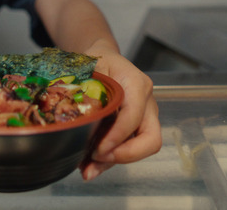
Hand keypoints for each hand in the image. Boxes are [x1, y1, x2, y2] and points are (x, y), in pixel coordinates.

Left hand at [80, 49, 161, 180]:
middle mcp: (146, 102)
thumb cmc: (97, 62)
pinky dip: (111, 161)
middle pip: (151, 139)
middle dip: (126, 155)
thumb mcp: (88, 69)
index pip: (134, 115)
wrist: (103, 58)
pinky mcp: (136, 127)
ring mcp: (145, 116)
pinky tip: (90, 166)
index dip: (117, 136)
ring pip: (142, 148)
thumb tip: (75, 123)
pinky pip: (129, 148)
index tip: (97, 149)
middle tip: (98, 157)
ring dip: (115, 162)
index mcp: (136, 83)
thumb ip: (84, 93)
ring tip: (88, 169)